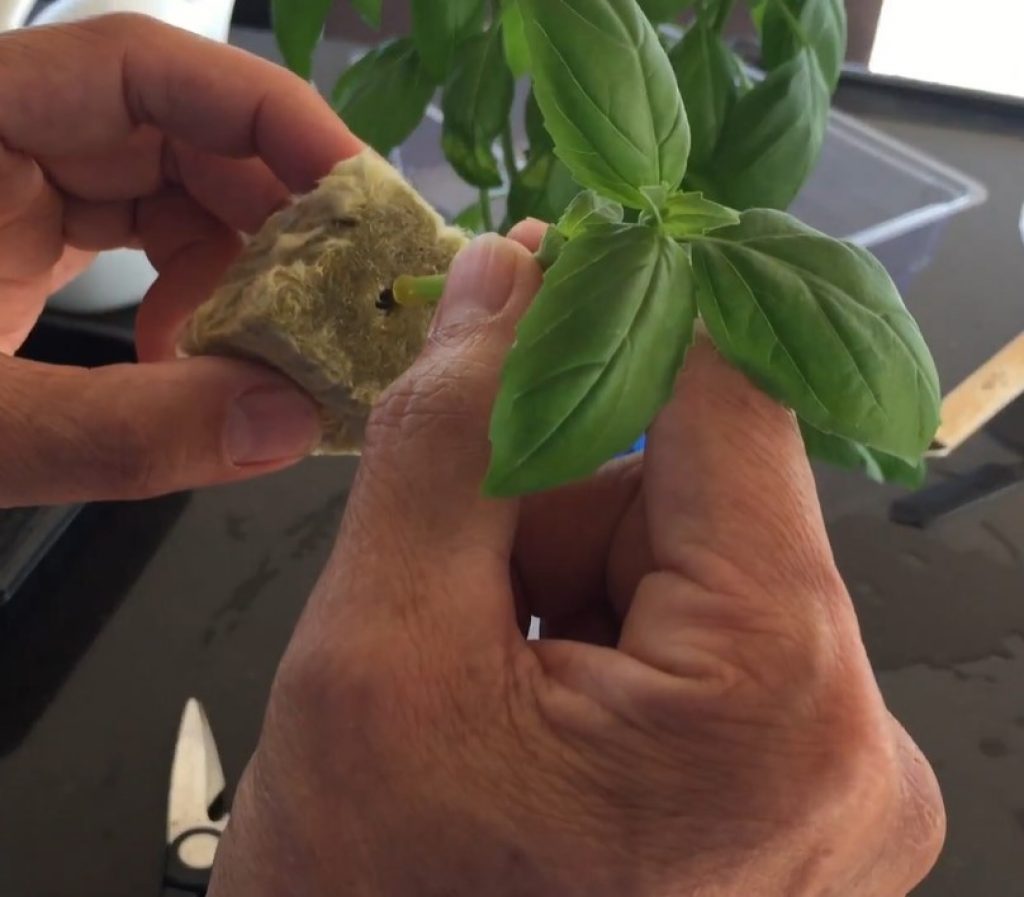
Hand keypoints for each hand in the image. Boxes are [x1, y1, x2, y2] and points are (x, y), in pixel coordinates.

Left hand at [0, 14, 361, 507]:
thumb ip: (127, 431)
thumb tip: (290, 425)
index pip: (142, 64)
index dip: (268, 116)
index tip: (357, 197)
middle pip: (178, 129)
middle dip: (274, 213)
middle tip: (340, 296)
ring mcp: (6, 182)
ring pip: (172, 187)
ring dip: (240, 267)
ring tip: (261, 352)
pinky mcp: (19, 233)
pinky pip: (141, 236)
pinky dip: (193, 296)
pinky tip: (192, 361)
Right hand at [209, 229, 944, 896]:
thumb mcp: (379, 648)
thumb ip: (450, 435)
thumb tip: (502, 280)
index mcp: (775, 702)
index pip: (735, 404)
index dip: (639, 309)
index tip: (563, 259)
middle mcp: (851, 751)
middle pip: (702, 498)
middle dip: (564, 507)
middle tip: (460, 592)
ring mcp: (835, 783)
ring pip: (694, 564)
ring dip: (572, 581)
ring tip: (485, 685)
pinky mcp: (798, 793)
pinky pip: (704, 635)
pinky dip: (602, 637)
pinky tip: (529, 715)